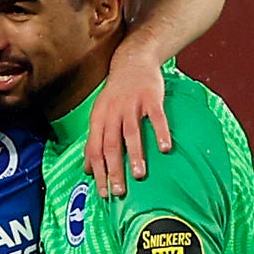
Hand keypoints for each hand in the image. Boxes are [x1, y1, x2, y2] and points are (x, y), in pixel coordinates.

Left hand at [87, 49, 176, 197]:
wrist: (132, 60)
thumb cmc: (116, 93)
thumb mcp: (100, 114)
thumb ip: (94, 140)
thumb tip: (88, 169)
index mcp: (98, 118)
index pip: (94, 149)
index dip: (98, 171)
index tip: (103, 193)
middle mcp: (112, 111)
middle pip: (110, 144)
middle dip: (113, 169)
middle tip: (119, 191)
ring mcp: (131, 104)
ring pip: (131, 133)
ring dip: (134, 155)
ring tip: (139, 175)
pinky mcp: (151, 97)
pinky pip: (156, 117)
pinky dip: (160, 133)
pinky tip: (165, 148)